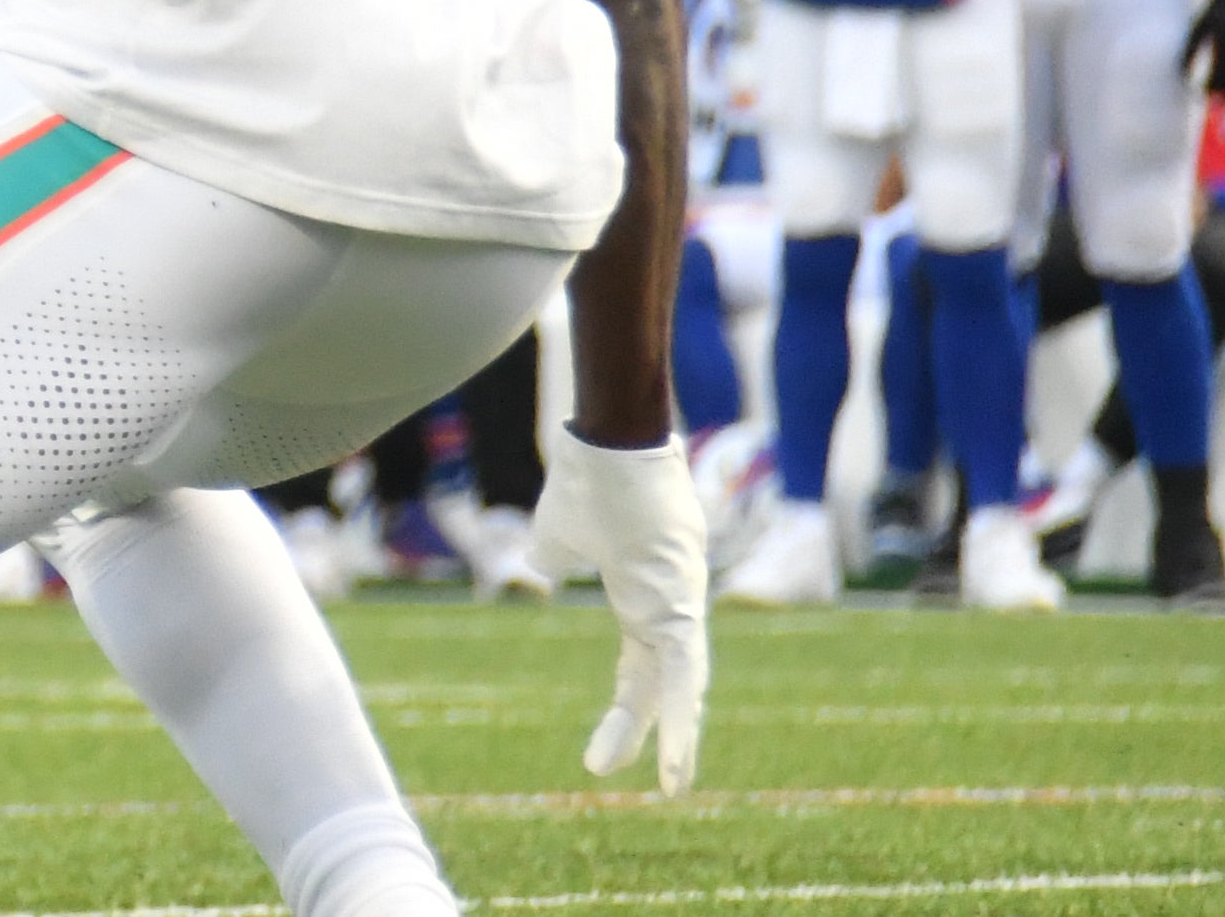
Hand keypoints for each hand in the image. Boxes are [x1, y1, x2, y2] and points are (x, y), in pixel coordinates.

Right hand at [524, 432, 707, 794]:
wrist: (607, 438)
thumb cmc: (586, 476)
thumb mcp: (558, 532)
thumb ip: (555, 560)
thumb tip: (541, 573)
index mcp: (644, 594)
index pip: (642, 668)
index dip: (630, 710)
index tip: (606, 752)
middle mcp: (673, 603)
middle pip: (668, 684)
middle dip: (663, 736)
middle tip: (666, 785)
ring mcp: (683, 599)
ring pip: (683, 682)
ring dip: (679, 735)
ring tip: (674, 782)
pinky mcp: (681, 596)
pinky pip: (683, 665)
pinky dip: (680, 709)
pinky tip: (678, 744)